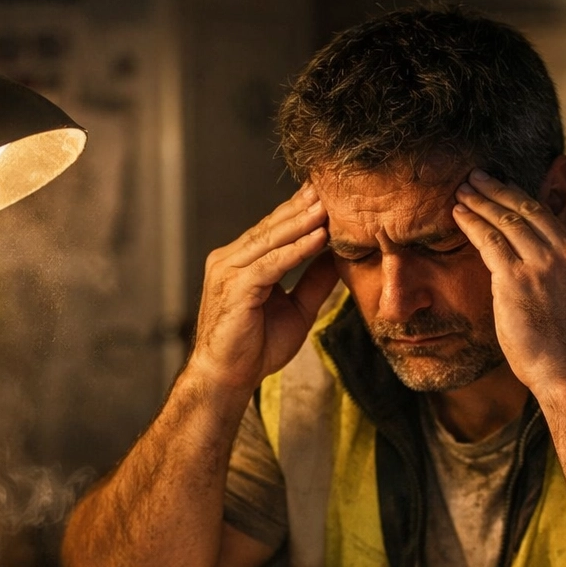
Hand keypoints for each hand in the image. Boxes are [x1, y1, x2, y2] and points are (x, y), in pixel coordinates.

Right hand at [190, 184, 337, 394]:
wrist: (227, 379)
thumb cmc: (256, 347)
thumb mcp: (297, 309)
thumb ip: (314, 281)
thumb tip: (337, 257)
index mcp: (241, 262)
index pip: (273, 229)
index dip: (299, 212)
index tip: (325, 194)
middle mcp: (230, 260)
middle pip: (270, 227)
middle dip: (301, 208)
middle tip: (328, 187)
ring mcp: (228, 272)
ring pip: (270, 241)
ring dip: (301, 223)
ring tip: (327, 206)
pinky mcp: (234, 288)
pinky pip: (270, 264)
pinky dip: (296, 251)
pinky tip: (318, 239)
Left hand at [452, 168, 565, 395]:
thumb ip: (559, 270)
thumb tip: (533, 258)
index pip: (548, 216)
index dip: (521, 197)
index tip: (502, 187)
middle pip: (527, 209)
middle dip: (498, 189)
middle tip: (476, 177)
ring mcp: (543, 265)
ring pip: (506, 219)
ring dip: (480, 202)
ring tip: (462, 191)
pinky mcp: (517, 279)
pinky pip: (489, 240)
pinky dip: (471, 223)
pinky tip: (458, 214)